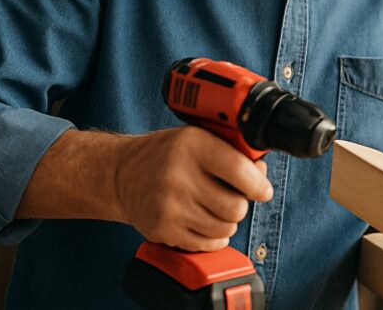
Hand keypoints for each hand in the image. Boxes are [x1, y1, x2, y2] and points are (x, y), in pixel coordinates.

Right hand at [113, 126, 272, 251]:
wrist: (121, 174)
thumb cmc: (168, 155)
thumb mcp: (199, 138)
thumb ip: (233, 152)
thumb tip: (261, 174)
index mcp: (193, 146)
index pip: (241, 172)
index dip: (259, 184)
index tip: (262, 189)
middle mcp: (178, 176)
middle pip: (236, 207)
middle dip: (241, 204)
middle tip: (231, 197)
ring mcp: (168, 206)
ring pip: (224, 228)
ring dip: (227, 221)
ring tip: (214, 208)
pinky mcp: (161, 230)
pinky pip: (206, 244)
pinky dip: (213, 237)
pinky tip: (204, 221)